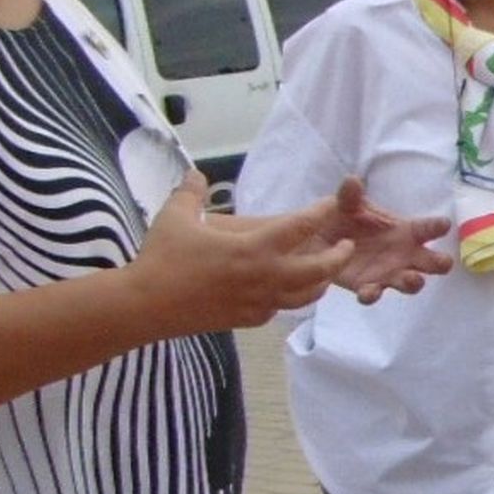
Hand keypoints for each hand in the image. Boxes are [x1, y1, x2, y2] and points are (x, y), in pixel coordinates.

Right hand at [132, 171, 358, 328]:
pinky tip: (285, 293)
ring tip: (325, 274)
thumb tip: (194, 173)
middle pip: (317, 270)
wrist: (146, 307)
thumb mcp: (177, 216)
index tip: (331, 204)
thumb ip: (191, 191)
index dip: (320, 213)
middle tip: (347, 247)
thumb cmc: (163, 258)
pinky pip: (278, 309)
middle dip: (337, 258)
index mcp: (254, 248)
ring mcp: (258, 303)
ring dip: (319, 283)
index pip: (299, 227)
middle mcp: (264, 278)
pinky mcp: (247, 321)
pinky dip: (288, 299)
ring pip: (304, 296)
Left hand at [319, 178, 452, 304]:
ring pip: (408, 282)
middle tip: (444, 263)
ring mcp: (388, 273)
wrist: (323, 240)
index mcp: (404, 231)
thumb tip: (352, 179)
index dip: (437, 227)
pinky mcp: (367, 287)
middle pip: (429, 261)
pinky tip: (365, 292)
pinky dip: (371, 294)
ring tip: (413, 278)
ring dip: (413, 282)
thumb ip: (350, 195)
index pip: (426, 229)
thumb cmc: (347, 218)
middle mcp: (403, 255)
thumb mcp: (347, 204)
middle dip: (439, 263)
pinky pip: (373, 294)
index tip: (444, 224)